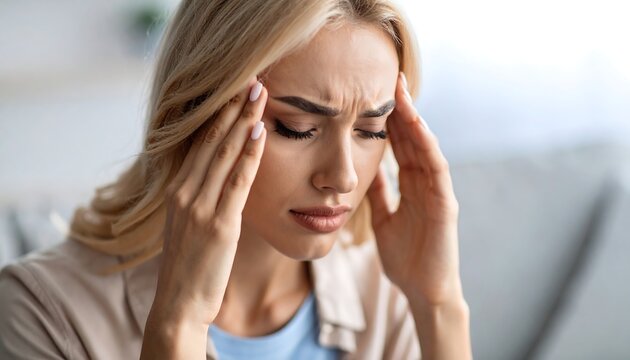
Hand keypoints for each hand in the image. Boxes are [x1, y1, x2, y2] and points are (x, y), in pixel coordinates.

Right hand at [148, 77, 267, 327]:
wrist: (179, 302)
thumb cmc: (190, 263)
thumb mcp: (189, 222)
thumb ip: (201, 195)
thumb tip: (220, 173)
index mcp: (177, 188)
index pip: (199, 141)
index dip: (219, 112)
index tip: (236, 88)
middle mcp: (184, 191)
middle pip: (211, 139)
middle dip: (233, 106)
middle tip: (253, 76)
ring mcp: (198, 206)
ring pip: (223, 153)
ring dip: (243, 119)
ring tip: (260, 91)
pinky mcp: (217, 223)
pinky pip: (236, 181)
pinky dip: (249, 154)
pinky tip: (260, 132)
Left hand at [366, 72, 462, 305]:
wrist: (422, 290)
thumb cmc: (405, 257)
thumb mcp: (382, 218)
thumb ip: (378, 193)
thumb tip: (364, 170)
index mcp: (410, 185)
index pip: (398, 145)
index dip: (388, 120)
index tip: (373, 95)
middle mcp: (425, 182)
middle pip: (412, 139)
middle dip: (401, 110)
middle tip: (389, 79)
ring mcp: (437, 191)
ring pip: (425, 147)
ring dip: (414, 120)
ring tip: (402, 93)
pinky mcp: (445, 204)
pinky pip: (437, 169)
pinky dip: (428, 146)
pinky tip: (417, 127)